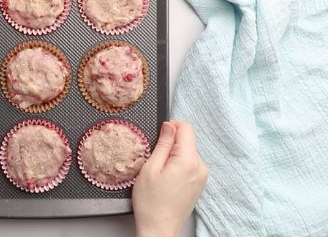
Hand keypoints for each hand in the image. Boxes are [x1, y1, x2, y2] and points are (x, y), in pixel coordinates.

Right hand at [132, 121, 207, 236]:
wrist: (160, 228)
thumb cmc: (151, 201)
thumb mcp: (150, 167)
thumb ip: (163, 144)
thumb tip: (169, 125)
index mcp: (189, 161)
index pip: (186, 128)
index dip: (170, 127)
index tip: (158, 138)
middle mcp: (200, 167)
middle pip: (187, 140)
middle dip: (170, 144)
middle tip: (155, 161)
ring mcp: (202, 176)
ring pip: (187, 152)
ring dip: (173, 155)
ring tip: (160, 172)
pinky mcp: (199, 183)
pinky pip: (189, 164)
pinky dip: (177, 165)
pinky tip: (166, 179)